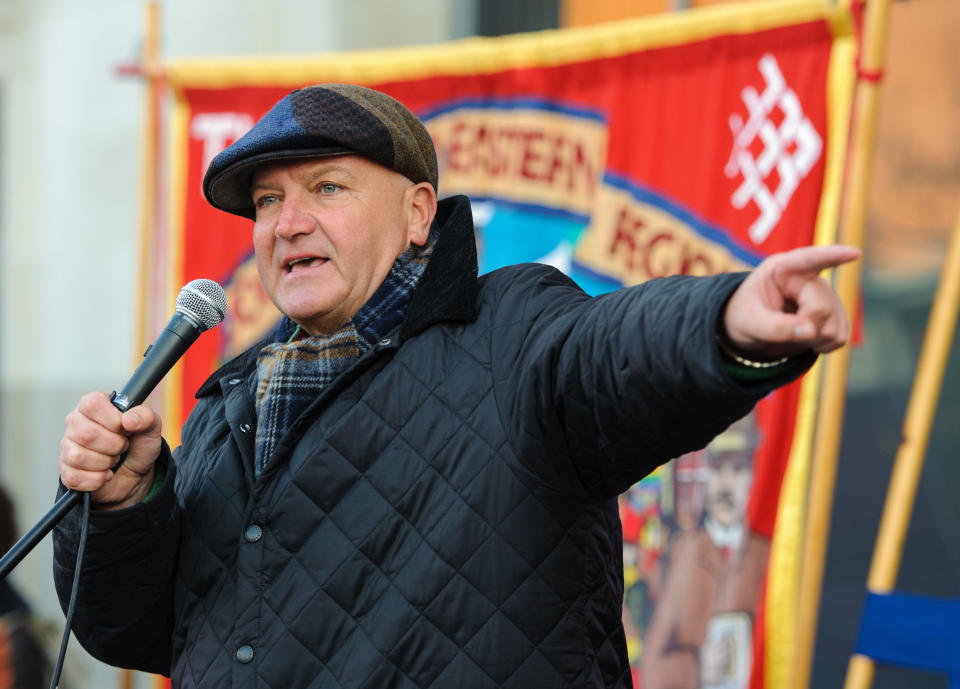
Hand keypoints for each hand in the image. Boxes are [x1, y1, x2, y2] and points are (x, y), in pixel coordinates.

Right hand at [59, 392, 162, 509]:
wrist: (136, 473)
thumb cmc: (138, 445)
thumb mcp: (151, 428)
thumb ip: (146, 417)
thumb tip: (129, 420)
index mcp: (94, 406)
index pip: (92, 404)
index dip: (113, 420)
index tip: (125, 428)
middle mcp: (75, 423)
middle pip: (86, 433)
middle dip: (114, 445)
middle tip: (123, 446)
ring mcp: (67, 447)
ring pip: (78, 456)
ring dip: (105, 463)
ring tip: (113, 459)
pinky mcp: (66, 471)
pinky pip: (74, 477)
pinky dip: (97, 479)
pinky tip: (106, 474)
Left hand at [722, 245, 859, 359]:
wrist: (752, 330)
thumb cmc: (745, 317)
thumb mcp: (749, 323)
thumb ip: (775, 327)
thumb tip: (810, 332)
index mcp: (782, 269)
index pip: (810, 259)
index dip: (833, 256)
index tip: (854, 253)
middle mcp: (809, 278)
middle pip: (822, 308)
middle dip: (803, 328)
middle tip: (779, 330)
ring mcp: (826, 294)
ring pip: (834, 327)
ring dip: (812, 340)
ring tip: (790, 331)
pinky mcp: (836, 313)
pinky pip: (841, 336)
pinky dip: (822, 346)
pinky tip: (805, 338)